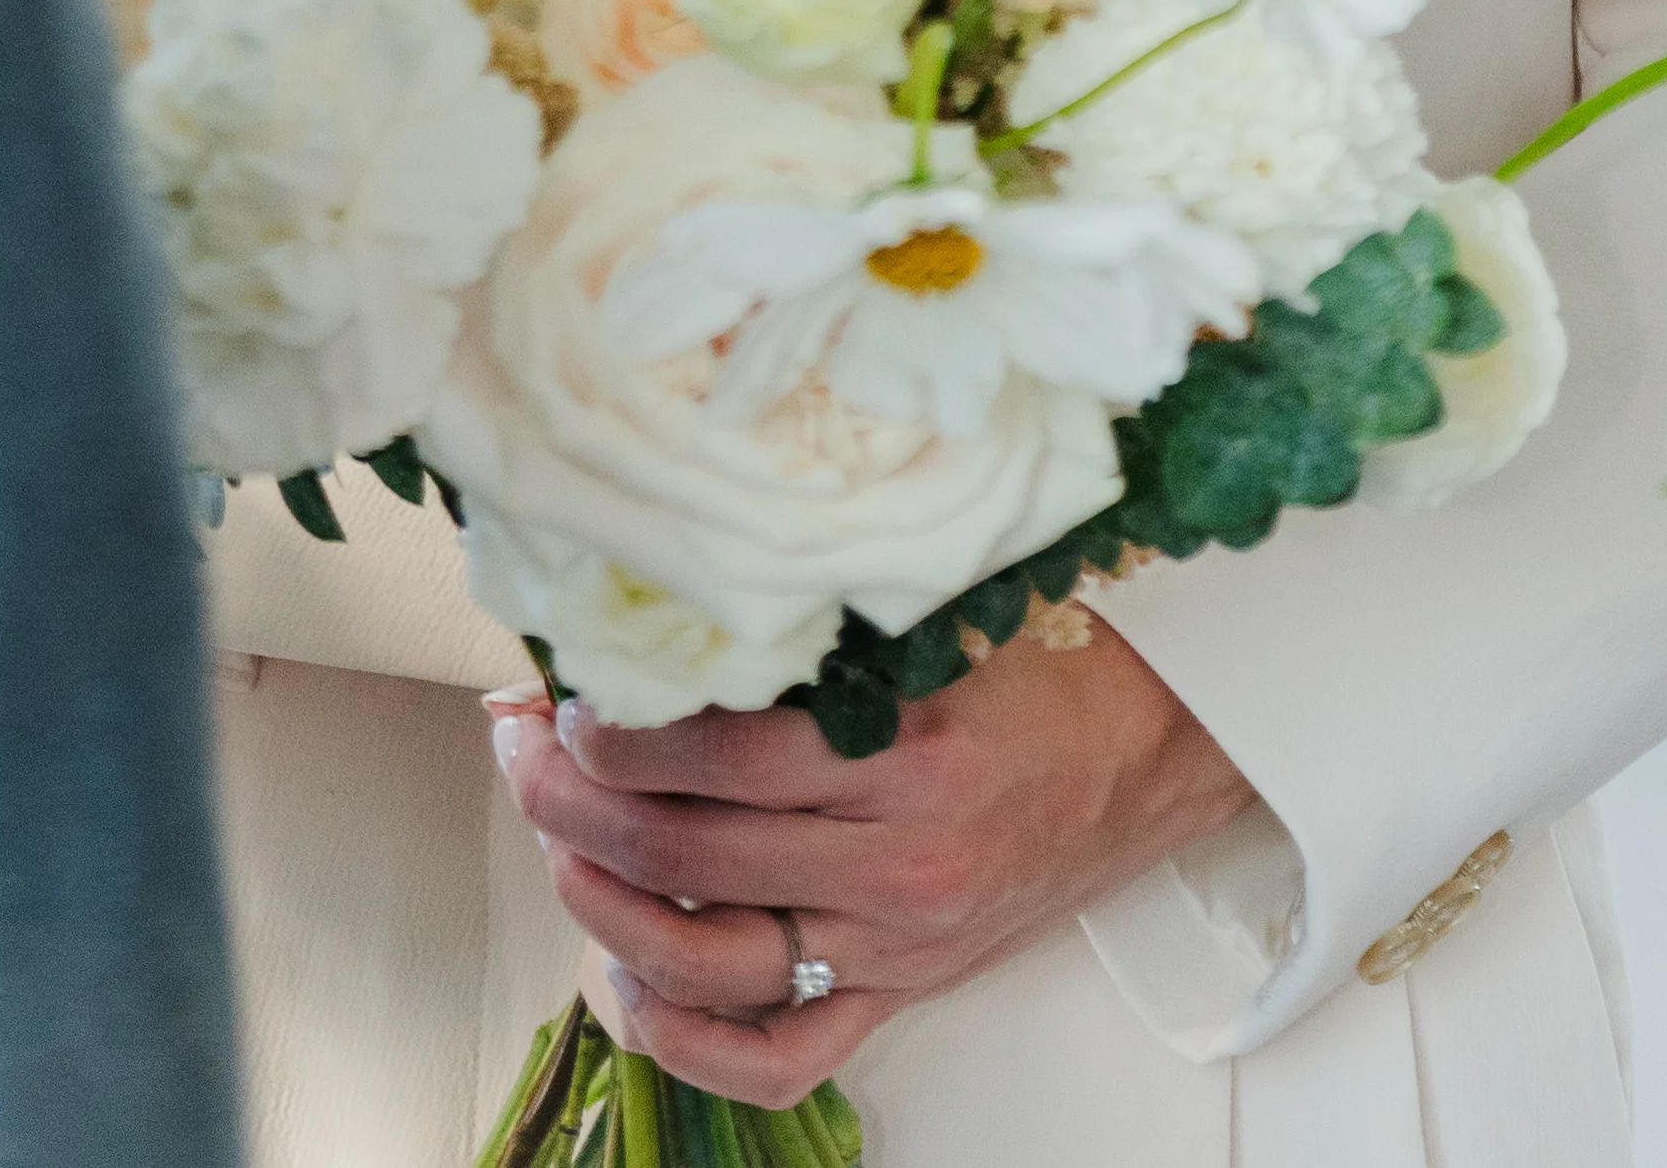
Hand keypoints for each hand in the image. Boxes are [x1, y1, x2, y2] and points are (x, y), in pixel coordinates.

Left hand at [487, 613, 1255, 1108]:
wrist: (1145, 756)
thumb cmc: (1037, 670)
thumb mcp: (933, 616)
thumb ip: (810, 624)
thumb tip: (659, 609)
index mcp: (903, 746)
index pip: (715, 749)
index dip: (613, 723)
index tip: (561, 686)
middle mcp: (894, 859)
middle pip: (688, 853)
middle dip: (573, 803)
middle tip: (520, 749)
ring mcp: (892, 942)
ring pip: (709, 956)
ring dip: (602, 906)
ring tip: (554, 843)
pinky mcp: (899, 992)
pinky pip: (779, 1056)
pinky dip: (689, 1038)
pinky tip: (630, 984)